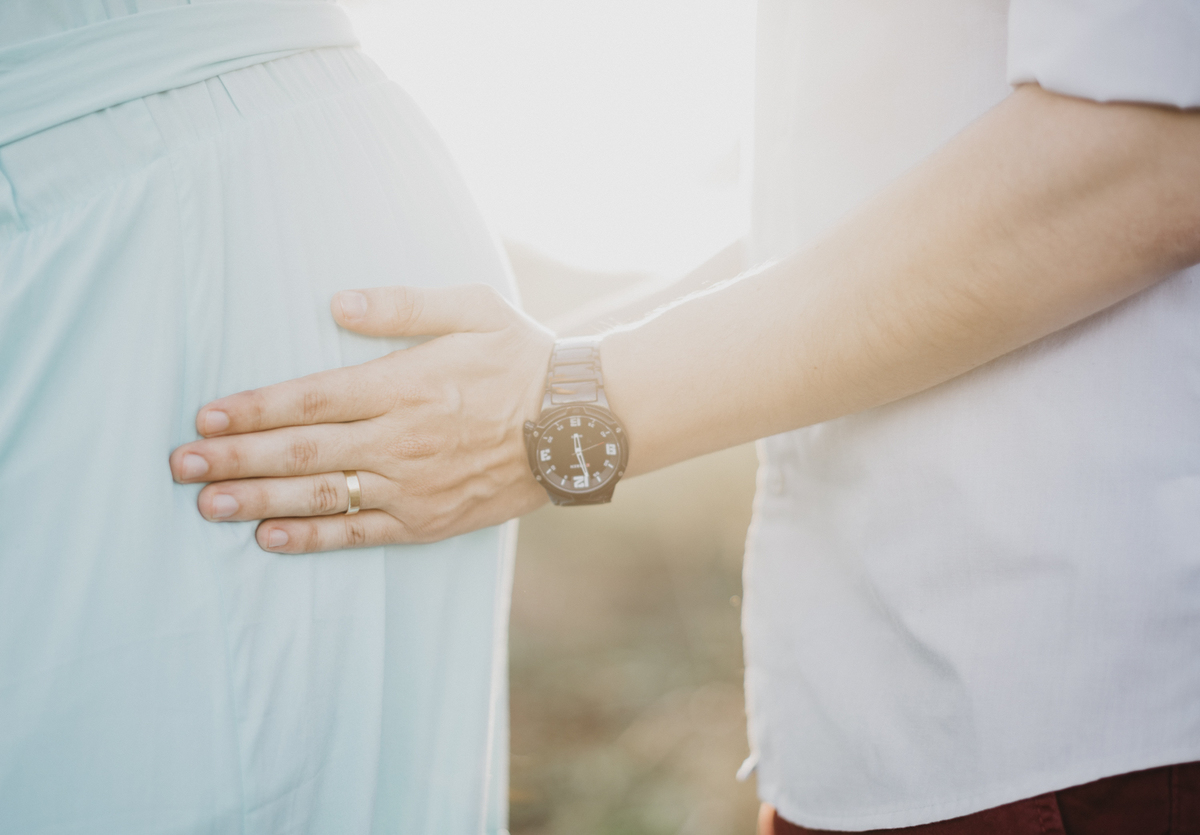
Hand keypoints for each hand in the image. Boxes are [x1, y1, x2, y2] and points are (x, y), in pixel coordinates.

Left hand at [169, 284, 554, 552]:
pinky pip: (360, 532)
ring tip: (206, 505)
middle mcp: (401, 439)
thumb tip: (338, 302)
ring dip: (258, 500)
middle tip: (180, 466)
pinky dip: (312, 536)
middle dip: (234, 458)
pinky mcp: (429, 520)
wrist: (581, 424)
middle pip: (301, 451)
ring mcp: (414, 485)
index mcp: (405, 384)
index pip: (311, 398)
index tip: (206, 417)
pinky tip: (269, 537)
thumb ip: (404, 305)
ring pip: (321, 495)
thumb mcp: (474, 308)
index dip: (253, 409)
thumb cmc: (524, 358)